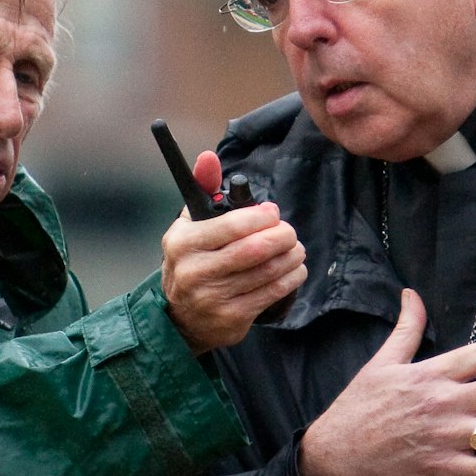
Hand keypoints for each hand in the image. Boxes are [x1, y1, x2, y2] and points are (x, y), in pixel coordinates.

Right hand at [162, 152, 306, 353]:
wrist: (180, 318)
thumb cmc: (192, 262)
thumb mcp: (189, 226)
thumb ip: (203, 189)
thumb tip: (209, 157)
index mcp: (183, 242)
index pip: (231, 225)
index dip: (260, 217)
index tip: (272, 214)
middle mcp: (194, 271)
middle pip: (253, 250)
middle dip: (281, 237)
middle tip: (289, 232)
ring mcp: (212, 297)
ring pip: (266, 272)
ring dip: (290, 257)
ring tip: (296, 249)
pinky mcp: (231, 318)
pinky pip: (271, 293)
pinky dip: (290, 278)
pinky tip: (294, 269)